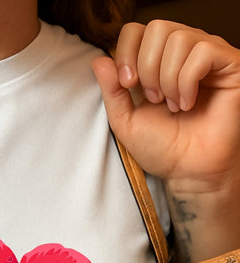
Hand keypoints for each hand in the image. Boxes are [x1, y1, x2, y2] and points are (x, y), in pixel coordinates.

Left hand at [92, 21, 239, 194]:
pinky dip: (188, 82)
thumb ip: (112, 91)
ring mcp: (207, 55)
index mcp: (158, 60)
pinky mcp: (229, 64)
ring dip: (169, 79)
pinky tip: (189, 103)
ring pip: (179, 38)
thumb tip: (100, 60)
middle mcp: (183, 52)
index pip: (137, 30)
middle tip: (154, 99)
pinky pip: (203, 52)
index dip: (127, 52)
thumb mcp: (126, 121)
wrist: (189, 171)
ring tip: (173, 106)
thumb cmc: (163, 149)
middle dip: (148, 68)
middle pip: (157, 28)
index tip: (129, 85)